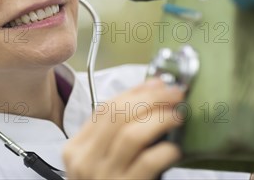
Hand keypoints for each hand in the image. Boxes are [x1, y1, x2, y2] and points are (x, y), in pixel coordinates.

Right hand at [63, 78, 184, 178]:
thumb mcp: (99, 164)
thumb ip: (112, 138)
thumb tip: (149, 100)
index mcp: (75, 149)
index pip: (104, 109)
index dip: (134, 92)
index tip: (157, 83)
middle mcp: (84, 160)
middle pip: (117, 115)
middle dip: (150, 98)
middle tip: (174, 93)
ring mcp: (102, 176)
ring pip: (131, 134)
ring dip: (159, 119)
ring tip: (178, 116)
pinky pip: (146, 163)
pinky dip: (163, 151)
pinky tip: (175, 149)